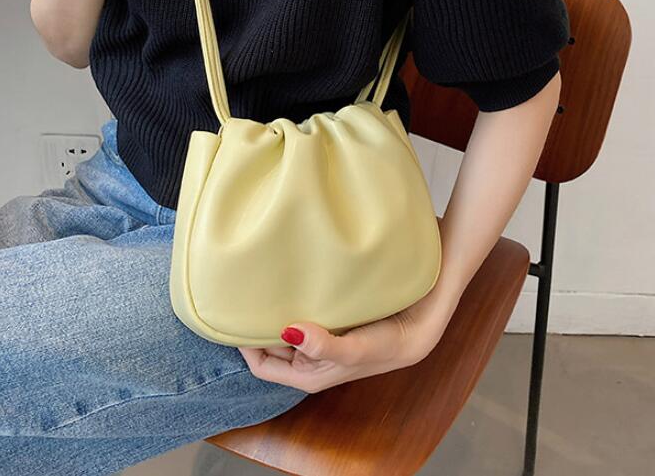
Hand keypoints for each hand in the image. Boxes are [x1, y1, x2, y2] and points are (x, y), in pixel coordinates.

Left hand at [238, 288, 450, 393]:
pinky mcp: (330, 319)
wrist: (421, 324)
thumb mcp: (356, 349)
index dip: (245, 345)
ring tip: (263, 283)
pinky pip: (301, 311)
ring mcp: (319, 337)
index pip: (263, 365)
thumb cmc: (388, 344)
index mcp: (308, 374)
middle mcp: (310, 357)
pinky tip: (291, 279)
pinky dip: (293, 300)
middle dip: (256, 325)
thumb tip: (288, 331)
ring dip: (275, 311)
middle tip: (245, 293)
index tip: (233, 316)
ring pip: (285, 326)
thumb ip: (323, 345)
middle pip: (270, 345)